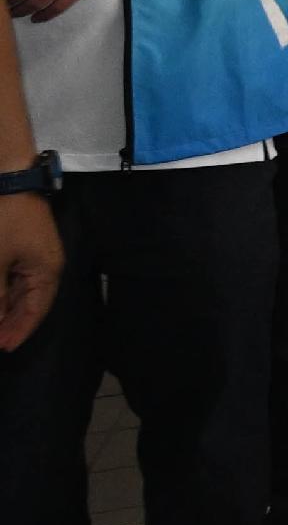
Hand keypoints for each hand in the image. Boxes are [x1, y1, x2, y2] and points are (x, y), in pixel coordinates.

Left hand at [0, 195, 56, 354]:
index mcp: (46, 272)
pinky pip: (12, 277)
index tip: (2, 348)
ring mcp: (32, 255)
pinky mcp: (20, 245)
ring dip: (4, 306)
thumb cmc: (4, 220)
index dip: (19, 331)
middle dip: (9, 322)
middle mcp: (44, 266)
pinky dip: (3, 290)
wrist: (8, 176)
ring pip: (18, 291)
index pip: (36, 311)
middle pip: (29, 303)